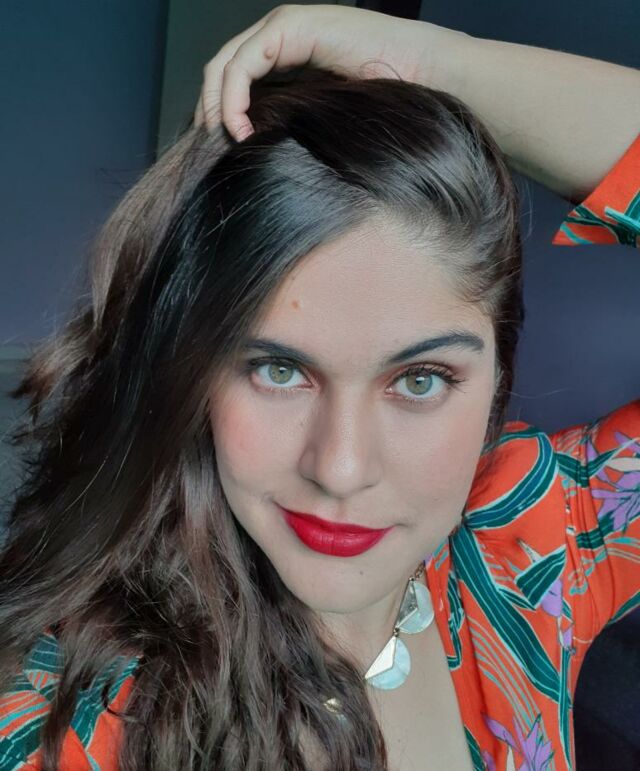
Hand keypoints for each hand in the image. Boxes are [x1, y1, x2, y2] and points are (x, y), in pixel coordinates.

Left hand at [194, 4, 465, 140]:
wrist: (425, 74)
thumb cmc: (386, 101)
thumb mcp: (321, 116)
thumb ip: (290, 119)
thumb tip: (258, 152)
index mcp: (287, 50)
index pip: (234, 75)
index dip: (219, 110)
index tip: (221, 149)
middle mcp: (281, 33)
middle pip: (222, 67)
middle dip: (209, 108)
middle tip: (210, 147)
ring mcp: (285, 25)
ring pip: (226, 63)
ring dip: (217, 105)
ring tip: (226, 141)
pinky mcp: (292, 28)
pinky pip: (244, 64)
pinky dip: (234, 98)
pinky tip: (241, 128)